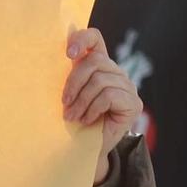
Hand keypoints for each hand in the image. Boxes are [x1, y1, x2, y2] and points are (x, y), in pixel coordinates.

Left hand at [62, 27, 140, 182]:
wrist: (87, 149)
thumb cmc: (75, 120)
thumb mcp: (68, 94)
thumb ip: (67, 75)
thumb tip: (53, 57)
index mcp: (99, 65)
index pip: (95, 37)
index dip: (82, 38)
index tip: (68, 55)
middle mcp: (116, 72)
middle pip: (95, 61)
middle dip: (74, 83)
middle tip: (64, 103)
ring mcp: (128, 86)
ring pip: (100, 81)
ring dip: (81, 101)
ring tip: (72, 116)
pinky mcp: (134, 103)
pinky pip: (108, 96)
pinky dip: (93, 109)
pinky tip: (87, 120)